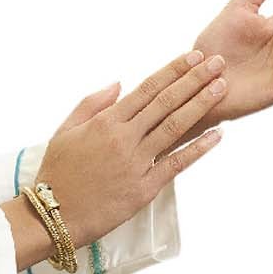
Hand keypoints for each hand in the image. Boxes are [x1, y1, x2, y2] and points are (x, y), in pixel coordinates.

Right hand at [32, 50, 229, 248]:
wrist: (51, 216)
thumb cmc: (55, 175)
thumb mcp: (64, 132)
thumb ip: (90, 104)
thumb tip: (118, 83)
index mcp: (105, 122)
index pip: (147, 89)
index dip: (173, 70)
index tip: (193, 57)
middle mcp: (124, 138)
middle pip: (166, 102)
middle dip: (195, 79)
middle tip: (218, 63)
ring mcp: (135, 163)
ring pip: (175, 127)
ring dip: (201, 105)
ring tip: (221, 88)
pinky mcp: (143, 189)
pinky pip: (176, 164)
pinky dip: (198, 148)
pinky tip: (217, 135)